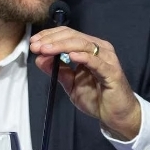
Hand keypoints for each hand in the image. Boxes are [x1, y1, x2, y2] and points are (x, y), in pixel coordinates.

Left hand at [29, 26, 140, 140]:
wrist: (115, 116)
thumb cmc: (96, 97)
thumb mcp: (70, 83)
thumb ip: (57, 70)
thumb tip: (39, 58)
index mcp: (89, 48)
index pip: (67, 34)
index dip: (49, 35)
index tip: (33, 42)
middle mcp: (100, 49)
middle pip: (73, 36)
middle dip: (52, 40)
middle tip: (36, 46)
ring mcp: (107, 59)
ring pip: (83, 44)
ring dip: (62, 46)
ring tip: (46, 50)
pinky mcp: (113, 72)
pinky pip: (97, 62)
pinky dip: (84, 57)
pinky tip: (71, 55)